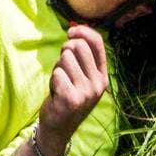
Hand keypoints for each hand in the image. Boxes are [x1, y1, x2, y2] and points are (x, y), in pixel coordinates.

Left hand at [39, 23, 107, 148]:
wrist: (58, 128)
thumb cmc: (66, 96)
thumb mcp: (81, 77)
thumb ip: (81, 56)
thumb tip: (75, 28)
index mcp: (103, 76)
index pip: (98, 43)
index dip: (83, 31)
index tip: (70, 31)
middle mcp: (98, 84)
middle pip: (78, 47)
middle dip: (65, 50)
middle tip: (62, 64)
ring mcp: (86, 93)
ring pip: (65, 59)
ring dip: (57, 68)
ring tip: (60, 83)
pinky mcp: (71, 99)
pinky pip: (57, 73)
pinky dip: (52, 80)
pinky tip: (55, 92)